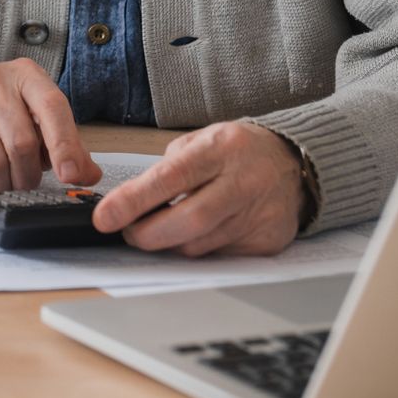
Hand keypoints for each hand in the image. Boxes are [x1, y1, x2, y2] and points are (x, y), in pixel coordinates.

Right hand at [0, 58, 97, 191]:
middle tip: (27, 183)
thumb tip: (87, 174)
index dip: (64, 145)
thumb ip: (70, 150)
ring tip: (3, 181)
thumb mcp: (44, 129)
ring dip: (2, 183)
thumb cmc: (10, 120)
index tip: (70, 175)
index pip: (52, 107)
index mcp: (28, 75)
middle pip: (21, 141)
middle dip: (27, 176)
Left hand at [92, 121, 305, 256]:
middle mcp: (242, 182)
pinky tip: (197, 232)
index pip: (170, 178)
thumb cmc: (236, 151)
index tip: (104, 218)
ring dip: (170, 243)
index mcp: (219, 149)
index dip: (133, 201)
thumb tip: (130, 204)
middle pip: (188, 221)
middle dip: (147, 234)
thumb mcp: (200, 141)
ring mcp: (258, 214)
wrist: (293, 163)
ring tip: (161, 229)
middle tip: (127, 234)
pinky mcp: (267, 241)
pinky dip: (199, 248)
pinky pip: (219, 255)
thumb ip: (168, 169)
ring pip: (200, 245)